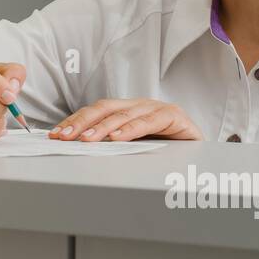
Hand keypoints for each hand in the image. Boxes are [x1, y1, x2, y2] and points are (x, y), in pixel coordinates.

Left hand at [49, 98, 202, 141]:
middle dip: (81, 122)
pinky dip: (131, 130)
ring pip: (123, 115)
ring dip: (101, 128)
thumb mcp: (133, 146)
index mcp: (126, 110)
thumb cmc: (165, 149)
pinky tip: (117, 138)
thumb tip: (78, 149)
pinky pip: (149, 122)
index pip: (95, 111)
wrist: (203, 153)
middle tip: (64, 136)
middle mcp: (139, 105)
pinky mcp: (173, 116)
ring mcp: (156, 108)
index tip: (55, 134)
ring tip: (85, 139)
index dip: (75, 120)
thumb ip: (111, 144)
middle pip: (104, 109)